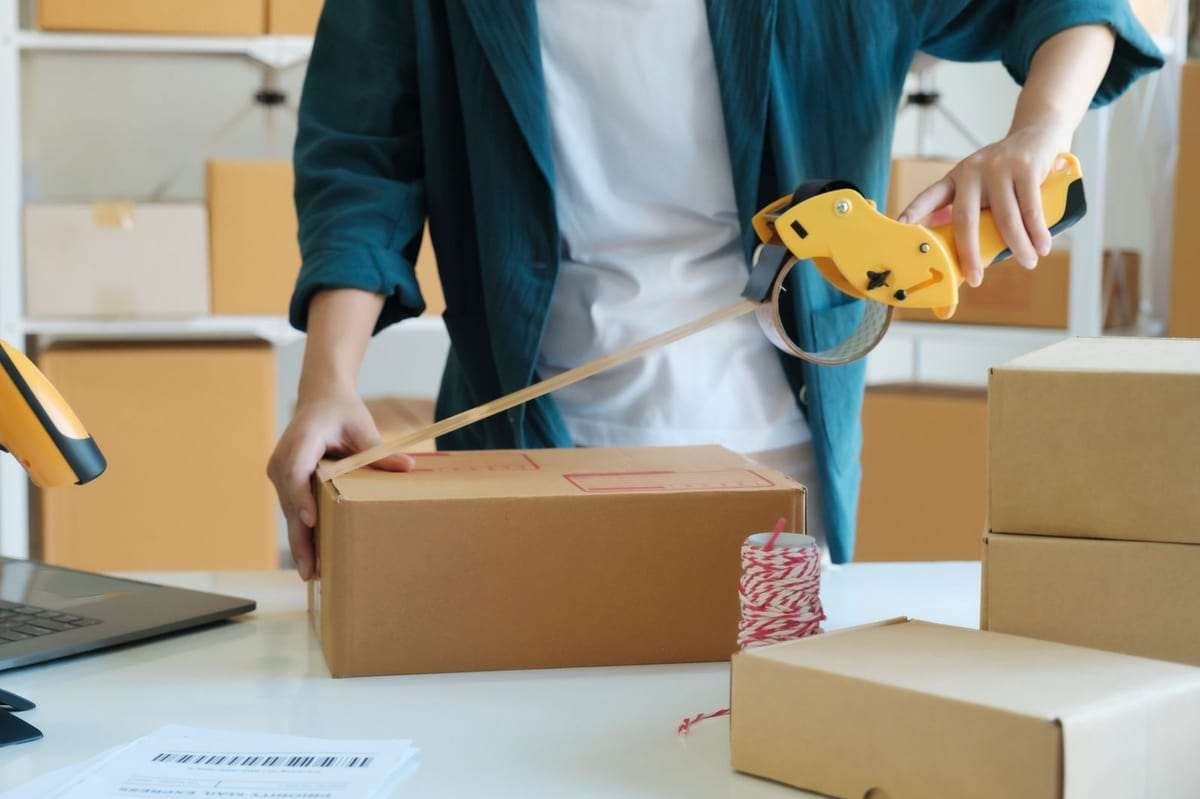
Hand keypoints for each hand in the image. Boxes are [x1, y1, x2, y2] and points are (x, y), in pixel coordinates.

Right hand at [267, 387, 413, 580]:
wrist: (320, 399)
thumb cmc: (342, 412)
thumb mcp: (362, 426)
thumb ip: (378, 448)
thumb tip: (408, 466)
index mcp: (301, 440)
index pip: (296, 471)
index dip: (301, 497)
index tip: (311, 520)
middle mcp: (283, 458)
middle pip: (290, 501)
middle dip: (299, 537)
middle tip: (310, 570)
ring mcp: (280, 472)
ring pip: (289, 510)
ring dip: (300, 541)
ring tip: (313, 573)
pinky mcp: (285, 482)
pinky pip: (293, 508)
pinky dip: (302, 531)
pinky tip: (313, 556)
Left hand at [898, 120, 1073, 286]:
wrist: (1038, 134)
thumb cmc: (1006, 174)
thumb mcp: (983, 188)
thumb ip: (975, 216)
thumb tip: (968, 261)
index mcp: (955, 179)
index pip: (928, 198)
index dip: (913, 213)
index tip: (899, 230)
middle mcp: (971, 172)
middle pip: (965, 219)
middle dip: (969, 253)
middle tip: (975, 279)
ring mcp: (998, 168)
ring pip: (1004, 217)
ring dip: (1018, 245)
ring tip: (1028, 263)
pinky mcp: (1025, 167)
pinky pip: (1030, 208)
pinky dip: (1037, 231)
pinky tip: (1042, 246)